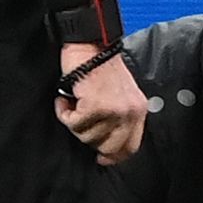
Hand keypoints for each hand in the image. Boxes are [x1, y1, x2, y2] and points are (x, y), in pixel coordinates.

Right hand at [59, 50, 150, 164]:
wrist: (89, 43)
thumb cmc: (99, 65)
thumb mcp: (119, 94)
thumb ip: (118, 117)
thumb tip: (104, 146)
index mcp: (138, 109)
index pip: (130, 146)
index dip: (113, 156)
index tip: (101, 159)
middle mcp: (129, 112)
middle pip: (108, 147)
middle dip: (89, 138)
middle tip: (79, 120)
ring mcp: (113, 110)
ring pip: (87, 136)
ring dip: (74, 121)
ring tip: (74, 102)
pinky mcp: (95, 106)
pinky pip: (74, 124)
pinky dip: (64, 113)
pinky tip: (65, 99)